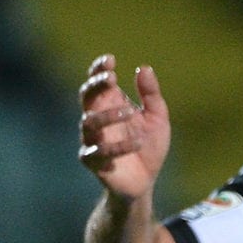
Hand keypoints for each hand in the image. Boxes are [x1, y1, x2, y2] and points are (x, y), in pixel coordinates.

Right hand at [78, 53, 170, 200]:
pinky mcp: (94, 162)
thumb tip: (144, 68)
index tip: (111, 60)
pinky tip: (136, 143)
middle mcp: (96, 120)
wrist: (145, 182)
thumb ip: (151, 95)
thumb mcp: (157, 118)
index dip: (98, 69)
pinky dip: (117, 147)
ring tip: (130, 112)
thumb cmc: (148, 147)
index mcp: (109, 105)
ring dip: (108, 115)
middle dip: (96, 85)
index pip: (96, 82)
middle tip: (112, 77)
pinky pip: (98, 152)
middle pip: (86, 97)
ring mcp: (92, 140)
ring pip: (88, 122)